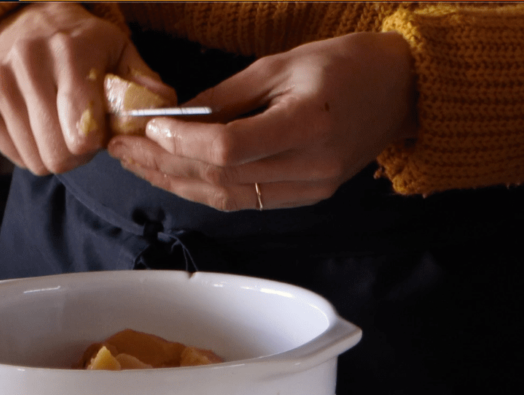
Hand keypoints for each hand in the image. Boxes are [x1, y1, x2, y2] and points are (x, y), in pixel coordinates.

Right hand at [0, 3, 174, 174]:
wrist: (29, 21)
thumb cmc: (82, 44)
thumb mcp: (120, 54)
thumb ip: (144, 86)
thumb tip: (162, 112)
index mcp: (70, 52)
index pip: (81, 133)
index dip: (96, 144)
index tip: (98, 131)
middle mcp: (28, 62)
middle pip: (57, 154)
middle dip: (75, 154)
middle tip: (79, 134)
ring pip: (33, 159)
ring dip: (51, 151)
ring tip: (58, 124)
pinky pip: (10, 154)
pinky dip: (27, 148)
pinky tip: (36, 124)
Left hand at [107, 32, 417, 210]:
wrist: (400, 92)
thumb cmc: (345, 65)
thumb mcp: (283, 64)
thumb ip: (228, 95)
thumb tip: (177, 118)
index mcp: (310, 124)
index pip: (231, 148)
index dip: (183, 141)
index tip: (149, 127)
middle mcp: (311, 166)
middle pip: (221, 178)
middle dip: (164, 165)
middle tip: (123, 149)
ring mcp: (310, 189)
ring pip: (227, 198)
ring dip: (176, 183)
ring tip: (137, 165)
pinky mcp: (305, 198)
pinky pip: (244, 201)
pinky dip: (203, 190)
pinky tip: (173, 176)